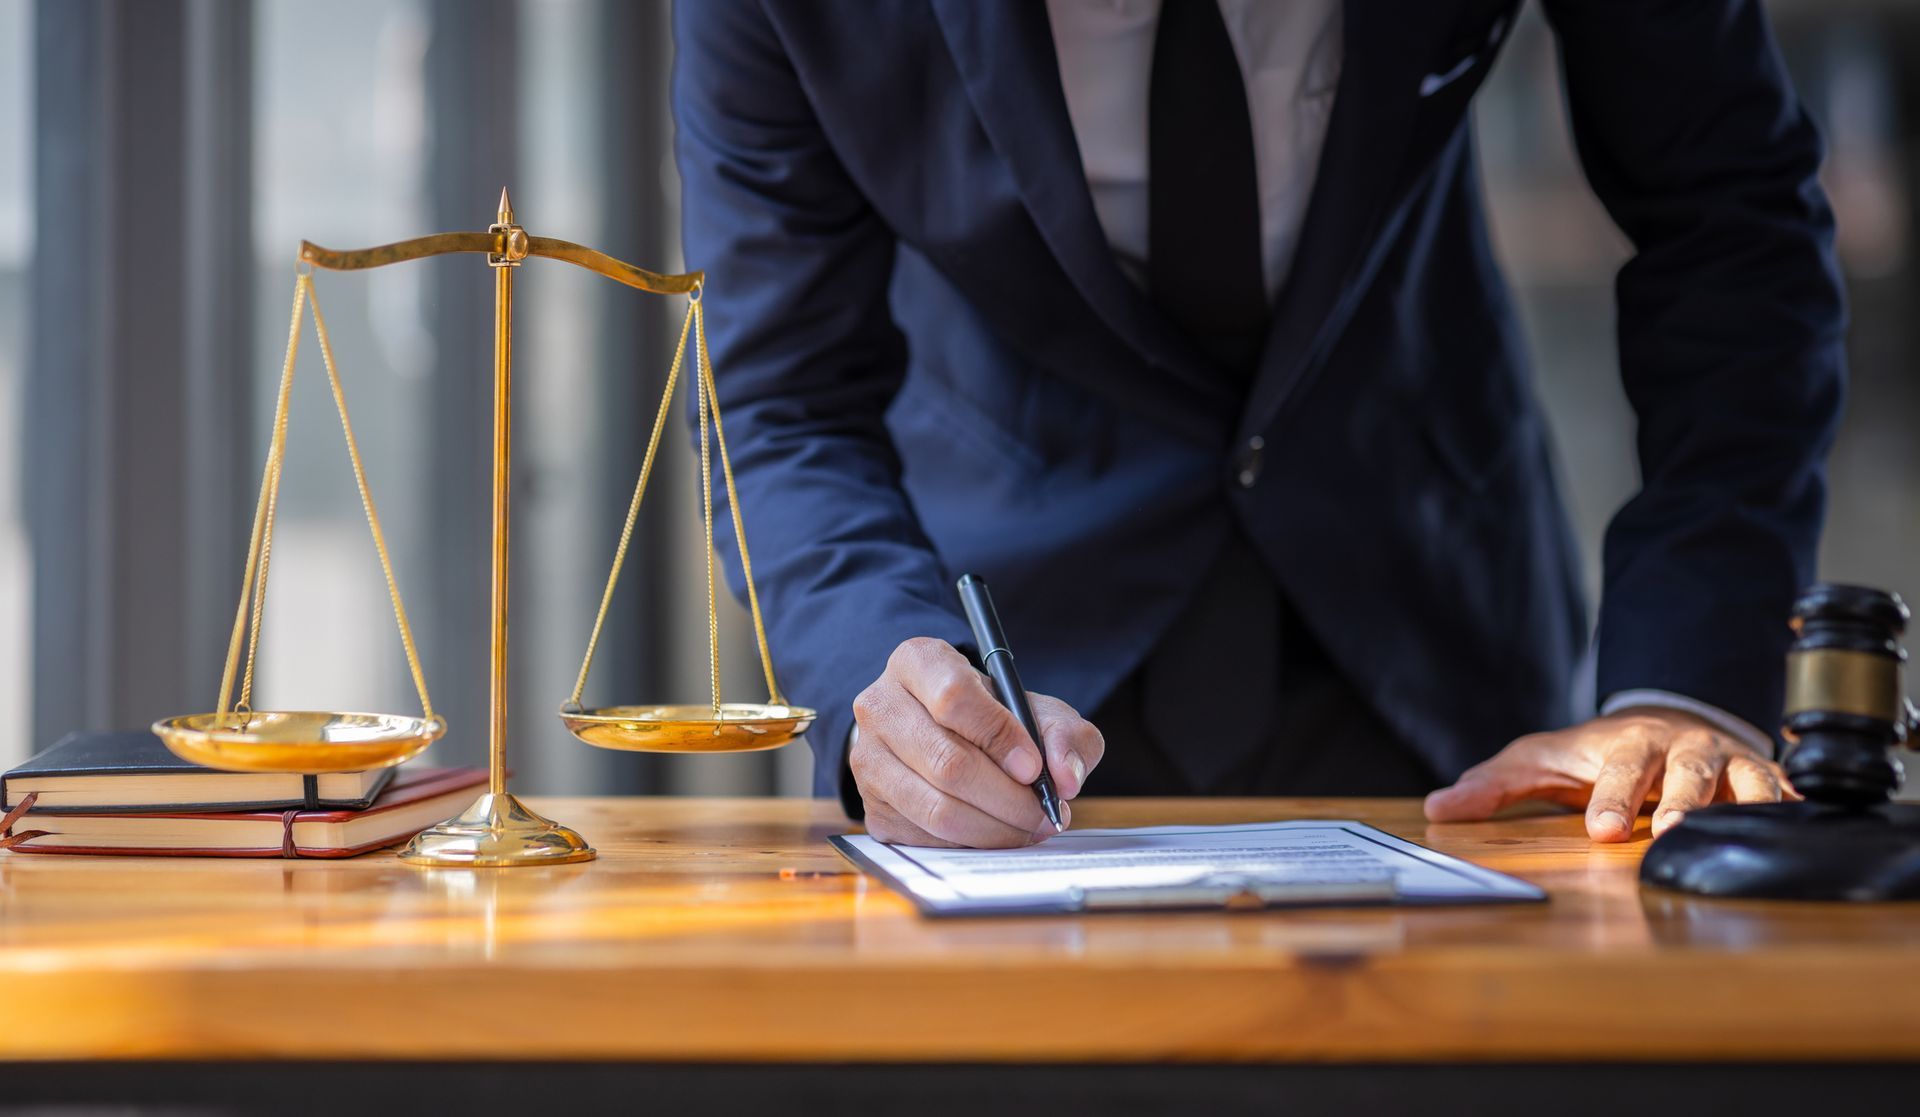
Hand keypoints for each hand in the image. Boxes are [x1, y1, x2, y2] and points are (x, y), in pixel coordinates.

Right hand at [850, 637, 1104, 847]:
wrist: (946, 736)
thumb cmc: (993, 717)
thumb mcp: (1036, 709)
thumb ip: (1065, 734)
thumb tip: (1065, 778)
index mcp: (918, 662)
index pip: (953, 697)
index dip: (999, 736)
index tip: (1034, 767)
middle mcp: (880, 706)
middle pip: (947, 762)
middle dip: (1008, 797)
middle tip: (1043, 811)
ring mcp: (868, 759)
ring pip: (936, 808)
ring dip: (994, 828)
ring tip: (1028, 826)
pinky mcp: (872, 806)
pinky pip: (926, 837)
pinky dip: (971, 844)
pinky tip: (996, 832)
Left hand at [1423, 707, 1795, 841]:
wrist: (1663, 724)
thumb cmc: (1593, 754)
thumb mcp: (1539, 762)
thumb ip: (1491, 785)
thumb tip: (1437, 807)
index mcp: (1629, 745)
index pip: (1620, 770)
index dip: (1613, 798)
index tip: (1602, 830)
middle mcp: (1684, 749)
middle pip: (1689, 771)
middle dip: (1682, 802)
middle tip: (1672, 835)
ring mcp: (1728, 763)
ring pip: (1746, 780)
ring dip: (1746, 804)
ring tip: (1747, 832)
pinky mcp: (1761, 781)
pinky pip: (1784, 792)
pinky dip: (1794, 806)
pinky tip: (1805, 824)